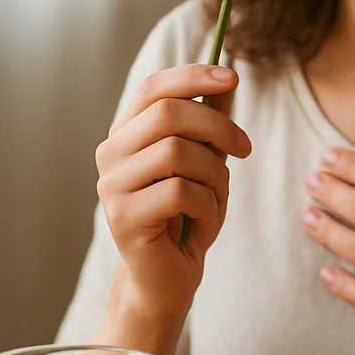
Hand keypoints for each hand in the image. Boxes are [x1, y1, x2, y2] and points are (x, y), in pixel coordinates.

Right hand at [95, 64, 251, 321]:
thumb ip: (211, 122)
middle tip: (245, 148)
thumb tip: (229, 77)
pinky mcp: (123, 218)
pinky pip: (181, 192)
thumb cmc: (187, 216)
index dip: (193, 76)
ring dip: (214, 173)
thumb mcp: (206, 162)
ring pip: (177, 152)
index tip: (233, 77)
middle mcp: (110, 155)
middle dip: (217, 126)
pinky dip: (208, 204)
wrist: (168, 278)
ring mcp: (111, 186)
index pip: (153, 88)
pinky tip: (205, 221)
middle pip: (168, 114)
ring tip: (217, 197)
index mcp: (125, 134)